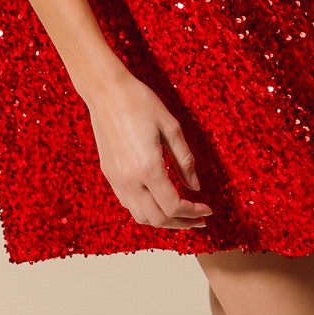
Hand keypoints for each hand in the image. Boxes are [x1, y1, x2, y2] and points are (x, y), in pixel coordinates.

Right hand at [85, 71, 213, 229]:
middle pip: (158, 219)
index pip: (173, 206)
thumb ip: (184, 159)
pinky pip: (128, 204)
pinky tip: (158, 199)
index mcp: (148, 167)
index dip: (193, 212)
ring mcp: (116, 179)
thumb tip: (195, 186)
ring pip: (141, 216)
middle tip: (198, 219)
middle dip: (181, 223)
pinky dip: (146, 210)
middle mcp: (130, 179)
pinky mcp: (109, 174)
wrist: (106, 91)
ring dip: (163, 221)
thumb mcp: (170, 126)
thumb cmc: (140, 102)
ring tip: (181, 214)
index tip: (207, 210)